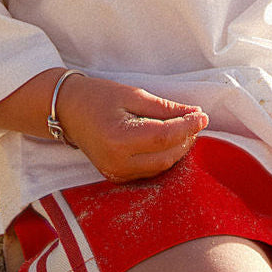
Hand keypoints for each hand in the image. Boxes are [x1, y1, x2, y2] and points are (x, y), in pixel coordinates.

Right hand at [55, 74, 208, 182]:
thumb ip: (164, 107)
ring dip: (178, 149)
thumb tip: (194, 113)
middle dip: (186, 138)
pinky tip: (171, 141)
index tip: (203, 115)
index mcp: (119, 139)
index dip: (187, 127)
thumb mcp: (132, 94)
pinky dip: (164, 157)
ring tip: (188, 129)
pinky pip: (149, 171)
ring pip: (160, 167)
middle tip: (198, 119)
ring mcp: (116, 173)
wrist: (68, 110)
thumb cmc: (99, 96)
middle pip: (165, 156)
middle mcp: (117, 162)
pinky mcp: (116, 176)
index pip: (164, 137)